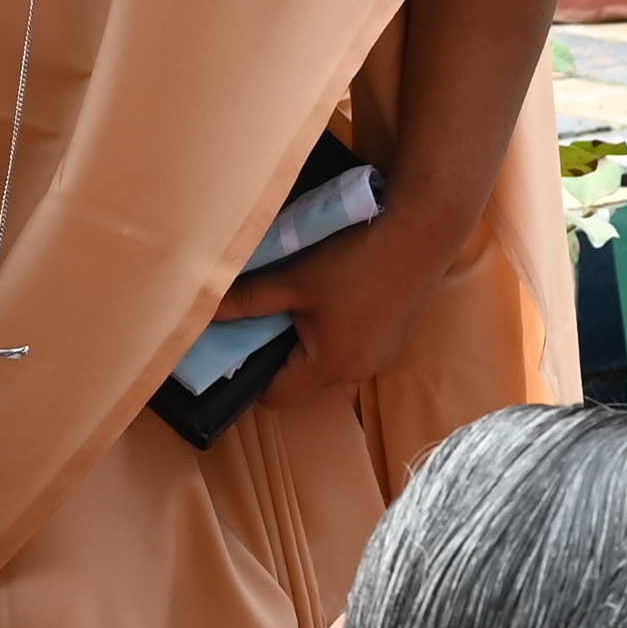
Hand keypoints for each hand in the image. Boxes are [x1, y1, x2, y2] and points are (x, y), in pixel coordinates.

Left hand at [215, 195, 473, 409]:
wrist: (423, 229)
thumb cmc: (357, 257)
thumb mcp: (294, 279)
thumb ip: (248, 299)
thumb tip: (203, 309)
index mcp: (330, 367)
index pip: (276, 398)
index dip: (253, 379)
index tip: (241, 348)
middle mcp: (359, 371)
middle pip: (305, 378)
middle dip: (284, 352)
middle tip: (270, 314)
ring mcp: (385, 354)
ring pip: (333, 359)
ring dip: (316, 338)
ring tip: (307, 298)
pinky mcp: (400, 335)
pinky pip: (359, 343)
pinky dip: (343, 327)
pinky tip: (342, 292)